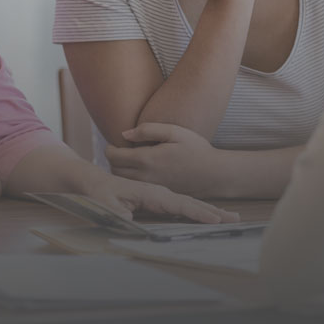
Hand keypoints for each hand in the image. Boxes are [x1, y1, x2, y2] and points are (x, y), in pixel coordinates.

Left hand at [82, 173, 239, 223]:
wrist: (92, 181)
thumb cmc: (98, 191)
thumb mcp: (105, 202)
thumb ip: (118, 214)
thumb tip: (133, 225)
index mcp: (149, 191)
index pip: (178, 204)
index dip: (196, 213)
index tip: (214, 220)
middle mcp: (158, 192)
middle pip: (189, 203)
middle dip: (212, 212)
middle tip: (235, 220)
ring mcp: (159, 196)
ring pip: (187, 205)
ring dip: (208, 212)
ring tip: (231, 219)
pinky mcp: (157, 201)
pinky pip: (180, 207)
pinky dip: (197, 212)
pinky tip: (208, 219)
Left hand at [105, 123, 223, 197]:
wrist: (214, 174)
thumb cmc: (196, 149)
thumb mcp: (174, 132)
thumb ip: (148, 130)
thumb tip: (124, 133)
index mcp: (147, 159)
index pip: (114, 157)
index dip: (109, 148)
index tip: (113, 143)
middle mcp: (146, 176)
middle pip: (115, 171)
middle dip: (112, 160)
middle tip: (119, 151)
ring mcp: (151, 187)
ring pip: (124, 181)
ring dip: (120, 171)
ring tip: (127, 160)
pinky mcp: (157, 193)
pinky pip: (136, 187)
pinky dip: (131, 180)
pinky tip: (140, 170)